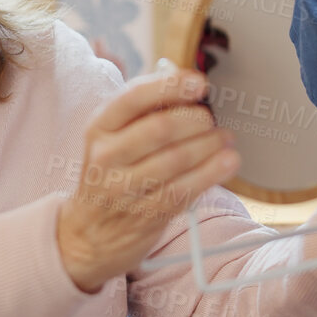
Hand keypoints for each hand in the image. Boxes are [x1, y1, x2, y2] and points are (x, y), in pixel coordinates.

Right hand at [56, 60, 239, 292]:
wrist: (88, 234)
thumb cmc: (109, 175)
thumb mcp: (112, 138)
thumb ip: (144, 110)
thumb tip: (186, 82)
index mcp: (99, 128)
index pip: (134, 98)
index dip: (171, 86)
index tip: (198, 83)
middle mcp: (108, 157)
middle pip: (161, 128)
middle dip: (196, 119)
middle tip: (211, 118)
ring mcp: (126, 189)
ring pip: (177, 159)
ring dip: (210, 144)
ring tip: (225, 138)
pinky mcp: (147, 215)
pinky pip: (186, 189)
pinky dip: (213, 172)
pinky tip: (228, 161)